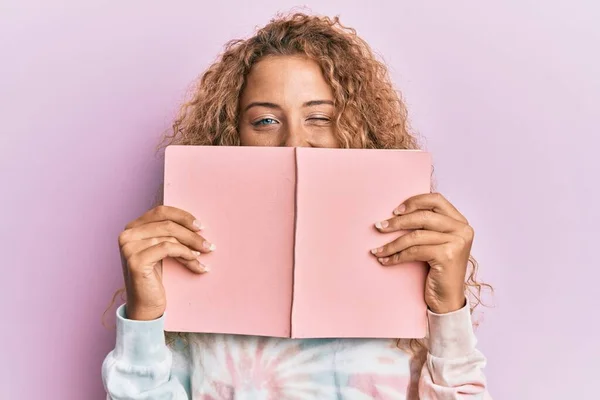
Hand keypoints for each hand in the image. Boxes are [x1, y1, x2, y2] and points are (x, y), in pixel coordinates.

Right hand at [118, 205, 213, 319]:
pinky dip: (185, 253)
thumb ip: (170, 234)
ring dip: (191, 246)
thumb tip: (197, 225)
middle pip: (167, 223)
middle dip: (191, 233)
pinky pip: (168, 248)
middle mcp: (127, 235)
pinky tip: (195, 261)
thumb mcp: (162, 250)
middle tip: (208, 244)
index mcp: (132, 228)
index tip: (200, 226)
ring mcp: (128, 247)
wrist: (146, 306)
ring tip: (202, 255)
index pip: (161, 211)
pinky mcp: (135, 260)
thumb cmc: (155, 278)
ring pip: (169, 236)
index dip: (183, 216)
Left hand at [371, 193, 471, 313]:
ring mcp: (457, 242)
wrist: (447, 300)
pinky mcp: (448, 256)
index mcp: (460, 221)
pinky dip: (396, 256)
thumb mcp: (436, 243)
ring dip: (391, 243)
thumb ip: (428, 226)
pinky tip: (385, 260)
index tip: (395, 211)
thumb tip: (397, 212)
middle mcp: (462, 229)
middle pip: (423, 217)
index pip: (437, 200)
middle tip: (379, 227)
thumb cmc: (438, 270)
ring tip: (377, 249)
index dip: (414, 201)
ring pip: (415, 235)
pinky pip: (414, 251)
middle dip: (397, 222)